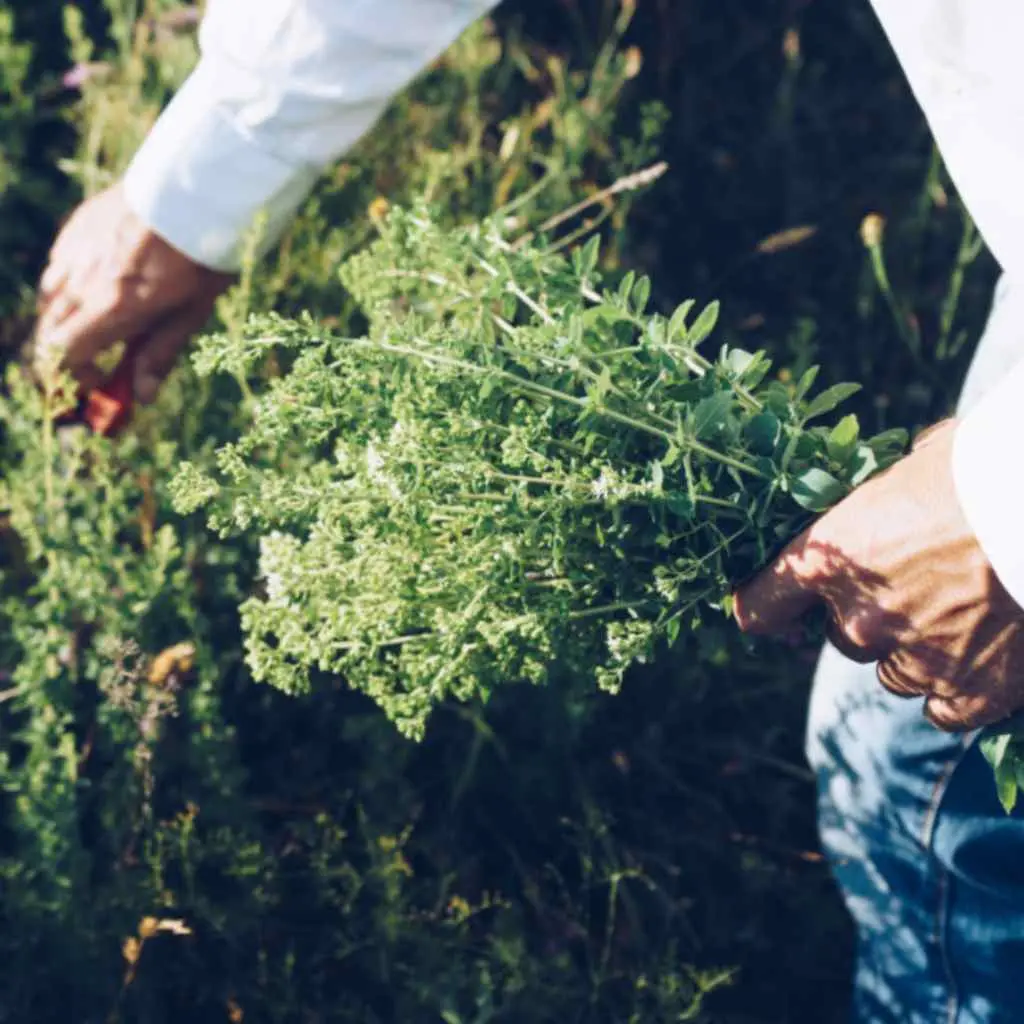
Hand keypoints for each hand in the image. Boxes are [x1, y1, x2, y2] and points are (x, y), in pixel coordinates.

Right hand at [35, 183, 232, 403]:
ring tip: (104, 320)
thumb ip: (160, 353)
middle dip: (70, 354)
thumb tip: (143, 396)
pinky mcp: (75, 228)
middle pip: (50, 331)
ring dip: (68, 320)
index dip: (75, 378)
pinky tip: (102, 282)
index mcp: (110, 308)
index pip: (62, 356)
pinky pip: (59, 267)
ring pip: (50, 298)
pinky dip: (71, 285)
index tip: (102, 382)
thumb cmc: (201, 256)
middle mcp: (82, 281)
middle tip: (102, 360)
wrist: (196, 190)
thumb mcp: (191, 312)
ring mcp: (74, 252)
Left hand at [734, 420, 1023, 730]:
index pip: (761, 606)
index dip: (766, 607)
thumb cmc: (981, 468)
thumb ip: (883, 496)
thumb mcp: (912, 465)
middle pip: (841, 638)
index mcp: (828, 561)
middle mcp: (858, 620)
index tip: (775, 609)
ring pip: (894, 674)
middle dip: (870, 617)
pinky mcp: (971, 692)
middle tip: (918, 584)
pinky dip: (957, 690)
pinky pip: (943, 709)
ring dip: (916, 653)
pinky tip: (981, 658)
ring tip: (964, 614)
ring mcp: (914, 662)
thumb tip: (892, 495)